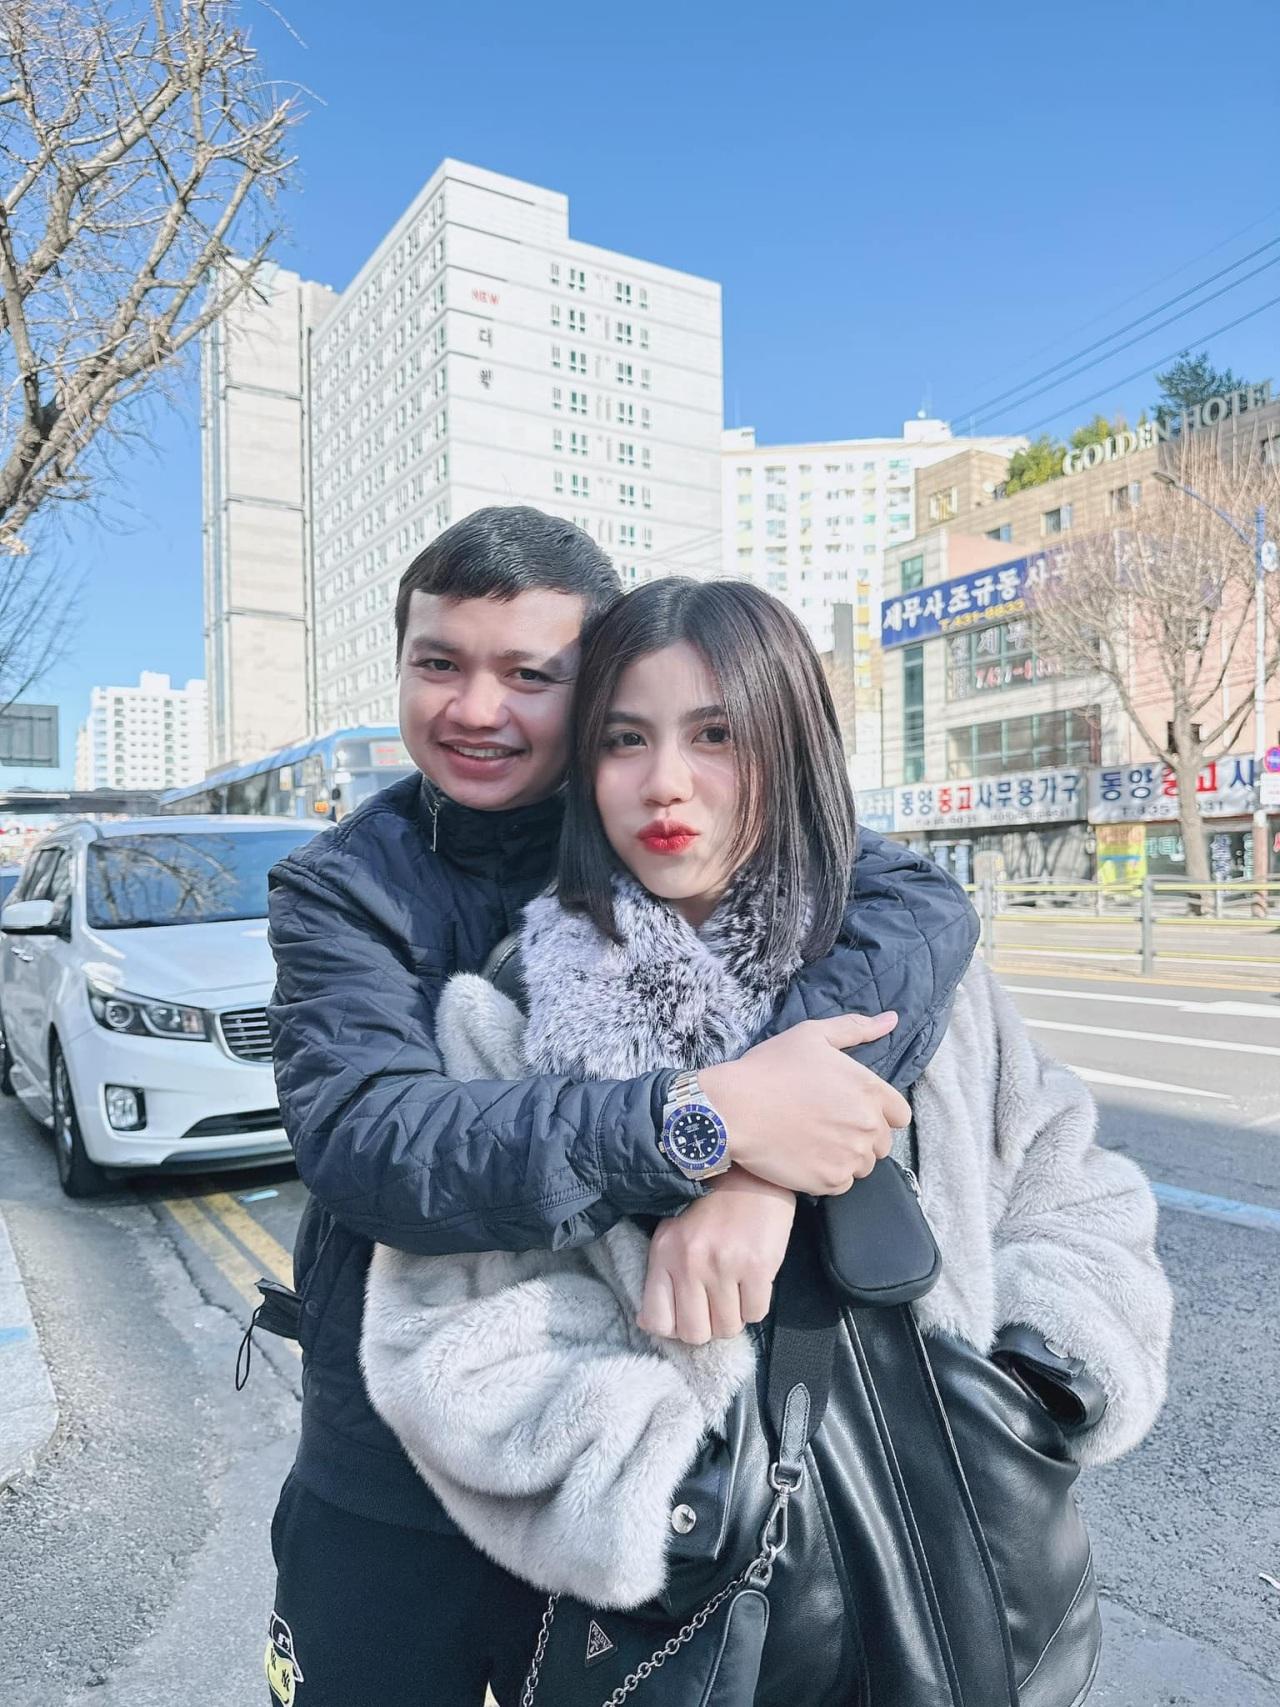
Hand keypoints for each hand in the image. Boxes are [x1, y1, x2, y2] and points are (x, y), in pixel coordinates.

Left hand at [637, 1168, 795, 1344]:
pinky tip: (752, 1283)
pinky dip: (755, 1306)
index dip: (675, 1327)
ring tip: (735, 1291)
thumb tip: (649, 1323)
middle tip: (715, 1308)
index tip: (687, 1316)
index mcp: (664, 1253)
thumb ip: (662, 1275)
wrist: (750, 1171)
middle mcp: (689, 1262)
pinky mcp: (757, 1266)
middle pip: (694, 1333)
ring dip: (733, 1316)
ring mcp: (724, 1265)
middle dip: (707, 1328)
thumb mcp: (673, 1232)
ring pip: (727, 1328)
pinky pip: (755, 1314)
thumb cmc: (710, 1204)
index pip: (657, 1321)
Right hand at [699, 1013, 910, 1195]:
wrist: (734, 1109)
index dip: (879, 1112)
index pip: (900, 1115)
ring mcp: (850, 1157)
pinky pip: (842, 1184)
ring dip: (846, 1156)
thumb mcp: (813, 1035)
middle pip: (882, 1142)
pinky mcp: (830, 1181)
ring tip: (815, 1141)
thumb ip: (857, 1028)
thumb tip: (892, 1020)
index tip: (851, 1109)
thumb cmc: (770, 1068)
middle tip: (828, 1124)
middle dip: (862, 1135)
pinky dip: (828, 1174)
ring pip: (863, 1165)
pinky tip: (805, 1157)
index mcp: (870, 1090)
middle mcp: (867, 1126)